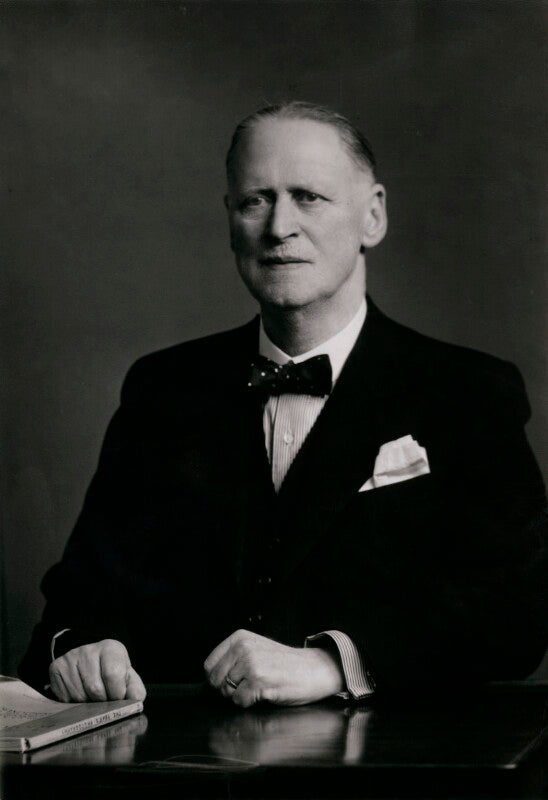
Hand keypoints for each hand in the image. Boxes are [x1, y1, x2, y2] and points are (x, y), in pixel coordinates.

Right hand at [49, 639, 146, 702]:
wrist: (90, 660)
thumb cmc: (111, 671)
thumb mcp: (127, 676)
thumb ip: (135, 689)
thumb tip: (136, 700)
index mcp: (110, 648)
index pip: (113, 674)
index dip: (117, 692)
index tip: (118, 696)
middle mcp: (88, 649)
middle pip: (95, 689)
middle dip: (102, 701)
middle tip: (104, 697)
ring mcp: (70, 657)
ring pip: (79, 696)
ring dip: (87, 704)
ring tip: (92, 696)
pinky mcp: (56, 667)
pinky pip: (64, 697)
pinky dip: (73, 702)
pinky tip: (79, 693)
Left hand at [204, 629, 343, 706]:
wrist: (313, 669)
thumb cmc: (284, 664)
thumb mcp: (255, 649)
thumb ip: (233, 658)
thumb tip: (208, 680)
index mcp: (239, 638)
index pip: (209, 664)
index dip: (216, 679)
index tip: (230, 682)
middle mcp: (242, 648)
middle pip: (214, 680)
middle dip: (227, 689)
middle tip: (247, 687)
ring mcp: (250, 664)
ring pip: (227, 692)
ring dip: (240, 696)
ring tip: (259, 687)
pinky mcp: (258, 681)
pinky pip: (240, 701)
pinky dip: (250, 703)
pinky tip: (265, 693)